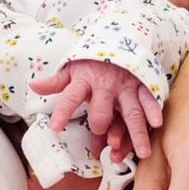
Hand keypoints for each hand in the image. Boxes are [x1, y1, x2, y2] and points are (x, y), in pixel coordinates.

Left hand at [32, 60, 163, 160]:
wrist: (119, 37)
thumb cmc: (92, 61)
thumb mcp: (71, 69)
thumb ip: (55, 82)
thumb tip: (33, 86)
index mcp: (84, 81)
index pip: (70, 97)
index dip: (63, 111)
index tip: (55, 127)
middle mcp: (105, 86)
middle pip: (102, 110)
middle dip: (101, 126)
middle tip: (105, 142)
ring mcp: (125, 86)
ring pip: (130, 111)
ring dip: (134, 132)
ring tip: (140, 152)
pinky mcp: (142, 85)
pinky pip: (148, 99)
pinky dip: (153, 110)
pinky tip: (155, 124)